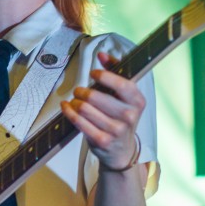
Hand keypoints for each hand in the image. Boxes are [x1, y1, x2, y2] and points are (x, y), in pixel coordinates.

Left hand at [61, 52, 145, 170]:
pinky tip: (66, 107)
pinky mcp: (102, 140)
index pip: (122, 85)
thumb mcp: (125, 97)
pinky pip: (79, 122)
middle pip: (96, 96)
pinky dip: (69, 112)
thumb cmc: (121, 118)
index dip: (105, 76)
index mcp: (137, 101)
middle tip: (79, 91)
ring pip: (85, 109)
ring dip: (75, 102)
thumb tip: (102, 55)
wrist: (121, 150)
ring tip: (75, 101)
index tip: (93, 73)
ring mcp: (116, 130)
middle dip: (82, 91)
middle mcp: (129, 116)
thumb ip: (115, 72)